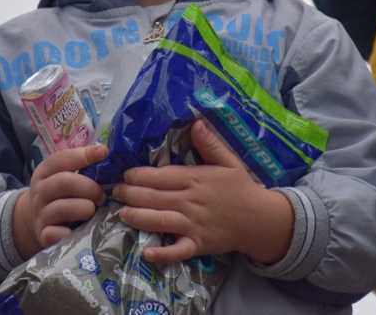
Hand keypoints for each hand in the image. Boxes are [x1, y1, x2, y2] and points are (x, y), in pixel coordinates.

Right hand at [13, 144, 107, 258]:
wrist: (36, 219)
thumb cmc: (60, 193)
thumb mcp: (65, 175)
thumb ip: (82, 166)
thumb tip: (105, 152)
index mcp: (45, 172)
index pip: (62, 159)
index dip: (84, 155)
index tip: (104, 153)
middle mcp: (40, 191)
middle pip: (65, 182)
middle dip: (90, 187)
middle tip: (102, 195)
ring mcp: (41, 213)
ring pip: (63, 208)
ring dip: (86, 208)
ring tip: (93, 210)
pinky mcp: (44, 235)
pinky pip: (57, 234)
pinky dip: (72, 232)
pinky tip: (82, 229)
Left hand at [113, 120, 293, 264]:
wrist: (259, 219)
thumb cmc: (241, 188)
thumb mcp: (229, 161)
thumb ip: (210, 143)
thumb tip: (195, 121)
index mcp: (195, 179)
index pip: (160, 176)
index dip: (139, 175)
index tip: (126, 174)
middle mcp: (190, 201)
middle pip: (154, 197)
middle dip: (130, 194)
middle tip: (115, 193)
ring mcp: (193, 224)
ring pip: (159, 220)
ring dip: (138, 217)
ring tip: (122, 214)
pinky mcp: (197, 244)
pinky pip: (177, 251)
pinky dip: (162, 253)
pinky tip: (147, 253)